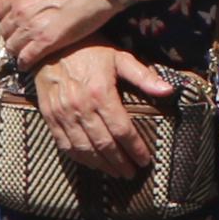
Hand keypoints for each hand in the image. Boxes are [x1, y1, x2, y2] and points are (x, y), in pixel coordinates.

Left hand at [0, 0, 115, 69]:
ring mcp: (33, 26)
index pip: (0, 12)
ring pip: (13, 46)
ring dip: (17, 50)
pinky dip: (26, 62)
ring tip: (26, 52)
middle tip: (22, 39)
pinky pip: (27, 57)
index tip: (17, 23)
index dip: (8, 19)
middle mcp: (21, 10)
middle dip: (12, 36)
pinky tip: (29, 63)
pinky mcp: (48, 41)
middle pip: (5, 31)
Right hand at [31, 44, 173, 179]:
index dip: (135, 147)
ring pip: (83, 148)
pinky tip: (91, 163)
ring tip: (115, 173)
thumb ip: (144, 76)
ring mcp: (63, 114)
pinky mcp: (49, 117)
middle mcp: (81, 107)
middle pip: (103, 143)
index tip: (145, 160)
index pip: (122, 129)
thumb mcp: (120, 57)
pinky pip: (64, 144)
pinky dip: (79, 157)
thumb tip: (169, 90)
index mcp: (101, 94)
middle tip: (132, 173)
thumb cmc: (90, 50)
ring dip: (101, 164)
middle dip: (120, 162)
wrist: (49, 46)